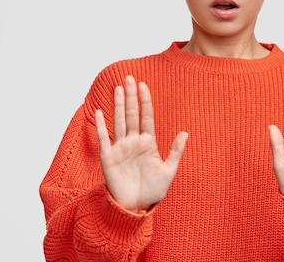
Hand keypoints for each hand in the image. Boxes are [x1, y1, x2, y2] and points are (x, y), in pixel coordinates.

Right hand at [95, 75, 187, 211]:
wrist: (135, 206)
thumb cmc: (153, 190)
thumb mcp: (169, 170)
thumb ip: (175, 151)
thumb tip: (185, 132)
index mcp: (148, 143)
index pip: (146, 117)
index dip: (145, 101)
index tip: (143, 85)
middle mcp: (133, 142)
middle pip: (131, 114)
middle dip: (130, 96)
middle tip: (129, 77)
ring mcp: (120, 148)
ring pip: (119, 121)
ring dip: (117, 105)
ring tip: (118, 88)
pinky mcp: (108, 157)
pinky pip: (104, 138)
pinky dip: (101, 126)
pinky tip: (99, 112)